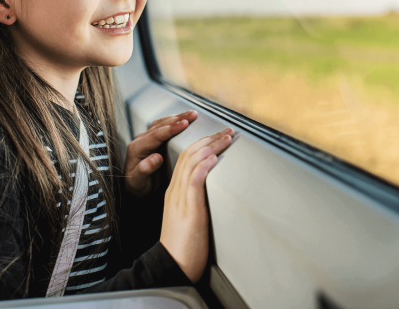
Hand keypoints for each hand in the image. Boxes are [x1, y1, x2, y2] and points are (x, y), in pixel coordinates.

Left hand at [124, 110, 197, 196]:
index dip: (171, 128)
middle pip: (160, 125)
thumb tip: (156, 158)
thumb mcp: (138, 182)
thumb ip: (144, 170)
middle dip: (178, 119)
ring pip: (162, 123)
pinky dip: (173, 121)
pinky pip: (162, 126)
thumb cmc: (136, 186)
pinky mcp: (151, 139)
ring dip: (177, 117)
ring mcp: (145, 138)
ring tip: (191, 114)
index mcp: (137, 148)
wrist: (133, 188)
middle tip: (193, 115)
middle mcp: (140, 140)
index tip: (184, 124)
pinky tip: (182, 118)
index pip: (156, 135)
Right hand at [159, 128, 233, 282]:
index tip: (219, 136)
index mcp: (175, 191)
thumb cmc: (183, 247)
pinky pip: (193, 180)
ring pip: (192, 162)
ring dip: (211, 147)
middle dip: (210, 139)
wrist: (171, 267)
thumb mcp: (190, 218)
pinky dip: (203, 166)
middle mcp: (176, 190)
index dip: (203, 143)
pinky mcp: (188, 209)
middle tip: (227, 130)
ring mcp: (180, 198)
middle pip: (190, 154)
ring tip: (225, 138)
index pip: (186, 158)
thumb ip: (196, 201)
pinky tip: (213, 157)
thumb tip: (212, 190)